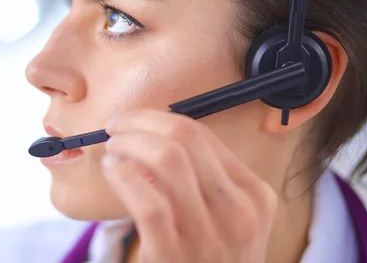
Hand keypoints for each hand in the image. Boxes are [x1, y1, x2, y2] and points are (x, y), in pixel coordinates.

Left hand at [102, 109, 277, 262]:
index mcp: (254, 193)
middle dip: (140, 122)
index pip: (202, 134)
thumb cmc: (209, 259)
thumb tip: (151, 131)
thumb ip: (203, 178)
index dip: (158, 118)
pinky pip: (148, 201)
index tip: (132, 120)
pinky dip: (123, 176)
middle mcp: (240, 212)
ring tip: (112, 149)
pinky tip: (112, 172)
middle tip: (116, 126)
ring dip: (129, 144)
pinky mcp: (175, 257)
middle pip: (186, 138)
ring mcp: (210, 237)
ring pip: (168, 160)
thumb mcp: (226, 218)